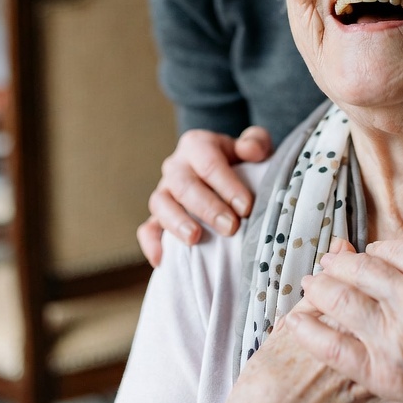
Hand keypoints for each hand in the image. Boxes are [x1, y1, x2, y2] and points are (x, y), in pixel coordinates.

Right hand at [137, 126, 271, 265]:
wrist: (227, 171)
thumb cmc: (241, 160)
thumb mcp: (253, 145)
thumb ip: (256, 142)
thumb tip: (251, 151)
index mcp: (197, 145)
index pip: (210, 163)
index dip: (228, 185)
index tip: (246, 207)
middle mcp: (176, 166)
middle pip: (185, 185)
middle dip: (208, 208)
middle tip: (231, 227)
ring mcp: (164, 191)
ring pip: (161, 204)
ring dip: (177, 223)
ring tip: (195, 239)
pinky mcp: (157, 216)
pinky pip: (147, 228)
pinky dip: (151, 243)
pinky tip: (163, 260)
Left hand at [289, 220, 402, 402]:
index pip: (394, 247)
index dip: (378, 249)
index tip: (370, 253)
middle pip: (361, 269)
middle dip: (340, 264)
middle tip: (328, 264)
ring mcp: (396, 339)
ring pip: (341, 301)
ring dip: (319, 289)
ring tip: (309, 286)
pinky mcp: (383, 376)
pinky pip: (334, 347)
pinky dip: (310, 332)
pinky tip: (293, 322)